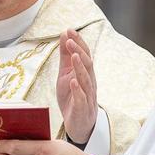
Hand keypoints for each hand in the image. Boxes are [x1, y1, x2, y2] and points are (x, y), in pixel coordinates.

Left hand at [58, 29, 97, 144]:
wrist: (78, 125)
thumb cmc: (72, 97)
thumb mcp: (65, 74)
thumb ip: (65, 56)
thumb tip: (65, 34)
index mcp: (85, 73)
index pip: (84, 55)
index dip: (78, 42)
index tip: (70, 30)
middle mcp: (89, 83)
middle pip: (88, 65)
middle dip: (79, 51)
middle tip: (70, 40)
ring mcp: (88, 96)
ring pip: (86, 80)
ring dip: (80, 67)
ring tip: (73, 55)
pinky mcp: (83, 109)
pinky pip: (82, 98)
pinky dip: (78, 90)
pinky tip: (73, 82)